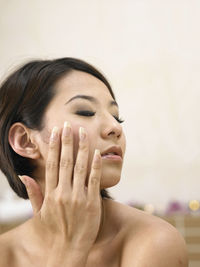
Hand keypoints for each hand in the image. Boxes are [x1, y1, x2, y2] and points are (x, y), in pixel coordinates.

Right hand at [19, 122, 101, 255]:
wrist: (68, 250)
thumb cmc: (54, 230)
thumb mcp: (39, 214)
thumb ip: (33, 193)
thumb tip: (25, 176)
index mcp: (51, 194)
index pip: (52, 164)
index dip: (54, 146)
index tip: (56, 132)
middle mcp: (64, 193)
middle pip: (66, 161)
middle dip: (67, 141)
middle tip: (69, 125)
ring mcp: (79, 197)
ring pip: (81, 167)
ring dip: (82, 148)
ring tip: (83, 132)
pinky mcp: (92, 203)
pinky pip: (94, 180)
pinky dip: (96, 166)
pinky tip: (97, 153)